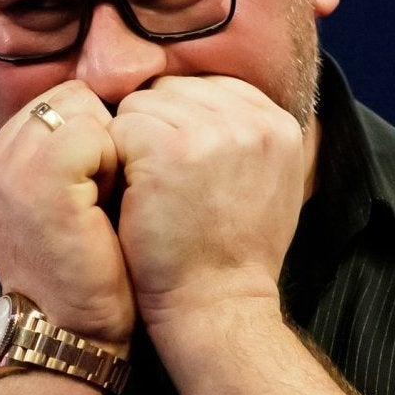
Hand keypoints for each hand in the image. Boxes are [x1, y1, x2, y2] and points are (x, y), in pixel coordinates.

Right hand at [0, 80, 133, 346]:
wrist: (66, 337)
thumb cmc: (81, 282)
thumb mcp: (61, 214)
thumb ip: (66, 164)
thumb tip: (112, 119)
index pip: (57, 102)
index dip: (92, 133)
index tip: (99, 187)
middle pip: (70, 96)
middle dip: (100, 132)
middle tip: (106, 193)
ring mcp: (11, 169)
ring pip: (82, 107)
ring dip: (108, 146)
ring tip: (106, 199)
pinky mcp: (41, 180)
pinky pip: (94, 131)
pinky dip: (115, 160)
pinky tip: (110, 202)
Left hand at [111, 75, 308, 337]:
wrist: (217, 307)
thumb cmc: (232, 256)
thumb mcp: (269, 184)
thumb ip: (247, 136)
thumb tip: (208, 97)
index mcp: (279, 124)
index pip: (209, 88)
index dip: (184, 125)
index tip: (185, 171)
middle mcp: (252, 120)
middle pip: (173, 89)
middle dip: (158, 128)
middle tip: (165, 185)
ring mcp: (211, 132)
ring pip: (143, 104)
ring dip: (133, 143)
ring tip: (152, 192)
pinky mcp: (167, 148)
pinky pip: (120, 126)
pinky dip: (116, 160)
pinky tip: (133, 197)